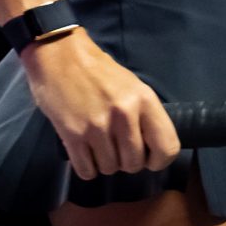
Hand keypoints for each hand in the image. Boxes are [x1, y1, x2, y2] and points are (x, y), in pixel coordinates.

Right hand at [17, 30, 181, 179]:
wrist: (58, 54)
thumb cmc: (96, 70)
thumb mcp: (131, 85)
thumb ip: (143, 114)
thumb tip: (151, 147)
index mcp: (144, 99)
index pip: (167, 147)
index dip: (158, 160)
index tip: (148, 158)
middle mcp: (124, 114)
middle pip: (135, 163)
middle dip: (126, 162)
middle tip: (116, 148)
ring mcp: (98, 126)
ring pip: (110, 169)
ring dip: (104, 163)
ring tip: (97, 144)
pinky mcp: (73, 135)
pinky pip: (87, 171)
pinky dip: (86, 167)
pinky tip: (84, 152)